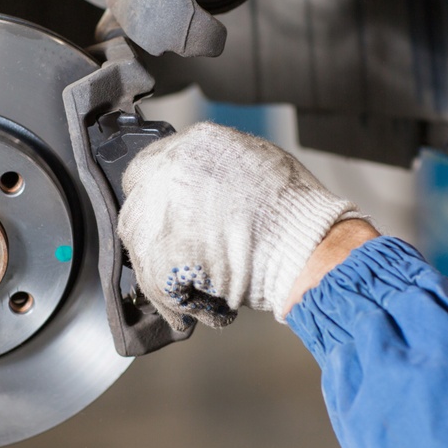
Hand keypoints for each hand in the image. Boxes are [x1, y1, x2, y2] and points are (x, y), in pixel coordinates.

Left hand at [117, 123, 374, 329]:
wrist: (310, 247)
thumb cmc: (297, 211)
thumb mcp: (258, 163)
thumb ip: (217, 169)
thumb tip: (201, 185)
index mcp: (196, 144)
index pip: (147, 169)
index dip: (157, 199)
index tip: (166, 219)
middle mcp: (172, 170)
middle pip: (137, 209)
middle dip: (156, 237)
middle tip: (180, 257)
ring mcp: (162, 212)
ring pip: (139, 247)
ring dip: (160, 269)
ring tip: (195, 285)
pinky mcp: (161, 254)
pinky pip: (152, 283)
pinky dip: (172, 300)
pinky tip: (197, 303)